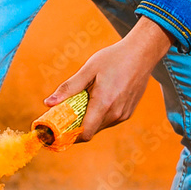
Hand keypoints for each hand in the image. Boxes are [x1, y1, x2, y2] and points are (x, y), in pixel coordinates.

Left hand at [44, 17, 173, 141]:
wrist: (142, 54)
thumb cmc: (114, 58)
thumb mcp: (88, 69)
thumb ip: (69, 88)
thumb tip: (48, 103)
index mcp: (104, 103)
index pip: (85, 133)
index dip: (70, 136)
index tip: (59, 129)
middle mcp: (116, 113)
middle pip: (90, 130)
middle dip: (76, 125)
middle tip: (66, 111)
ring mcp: (123, 114)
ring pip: (99, 126)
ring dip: (88, 119)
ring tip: (84, 99)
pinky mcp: (128, 112)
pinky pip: (109, 120)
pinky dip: (99, 115)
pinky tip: (98, 98)